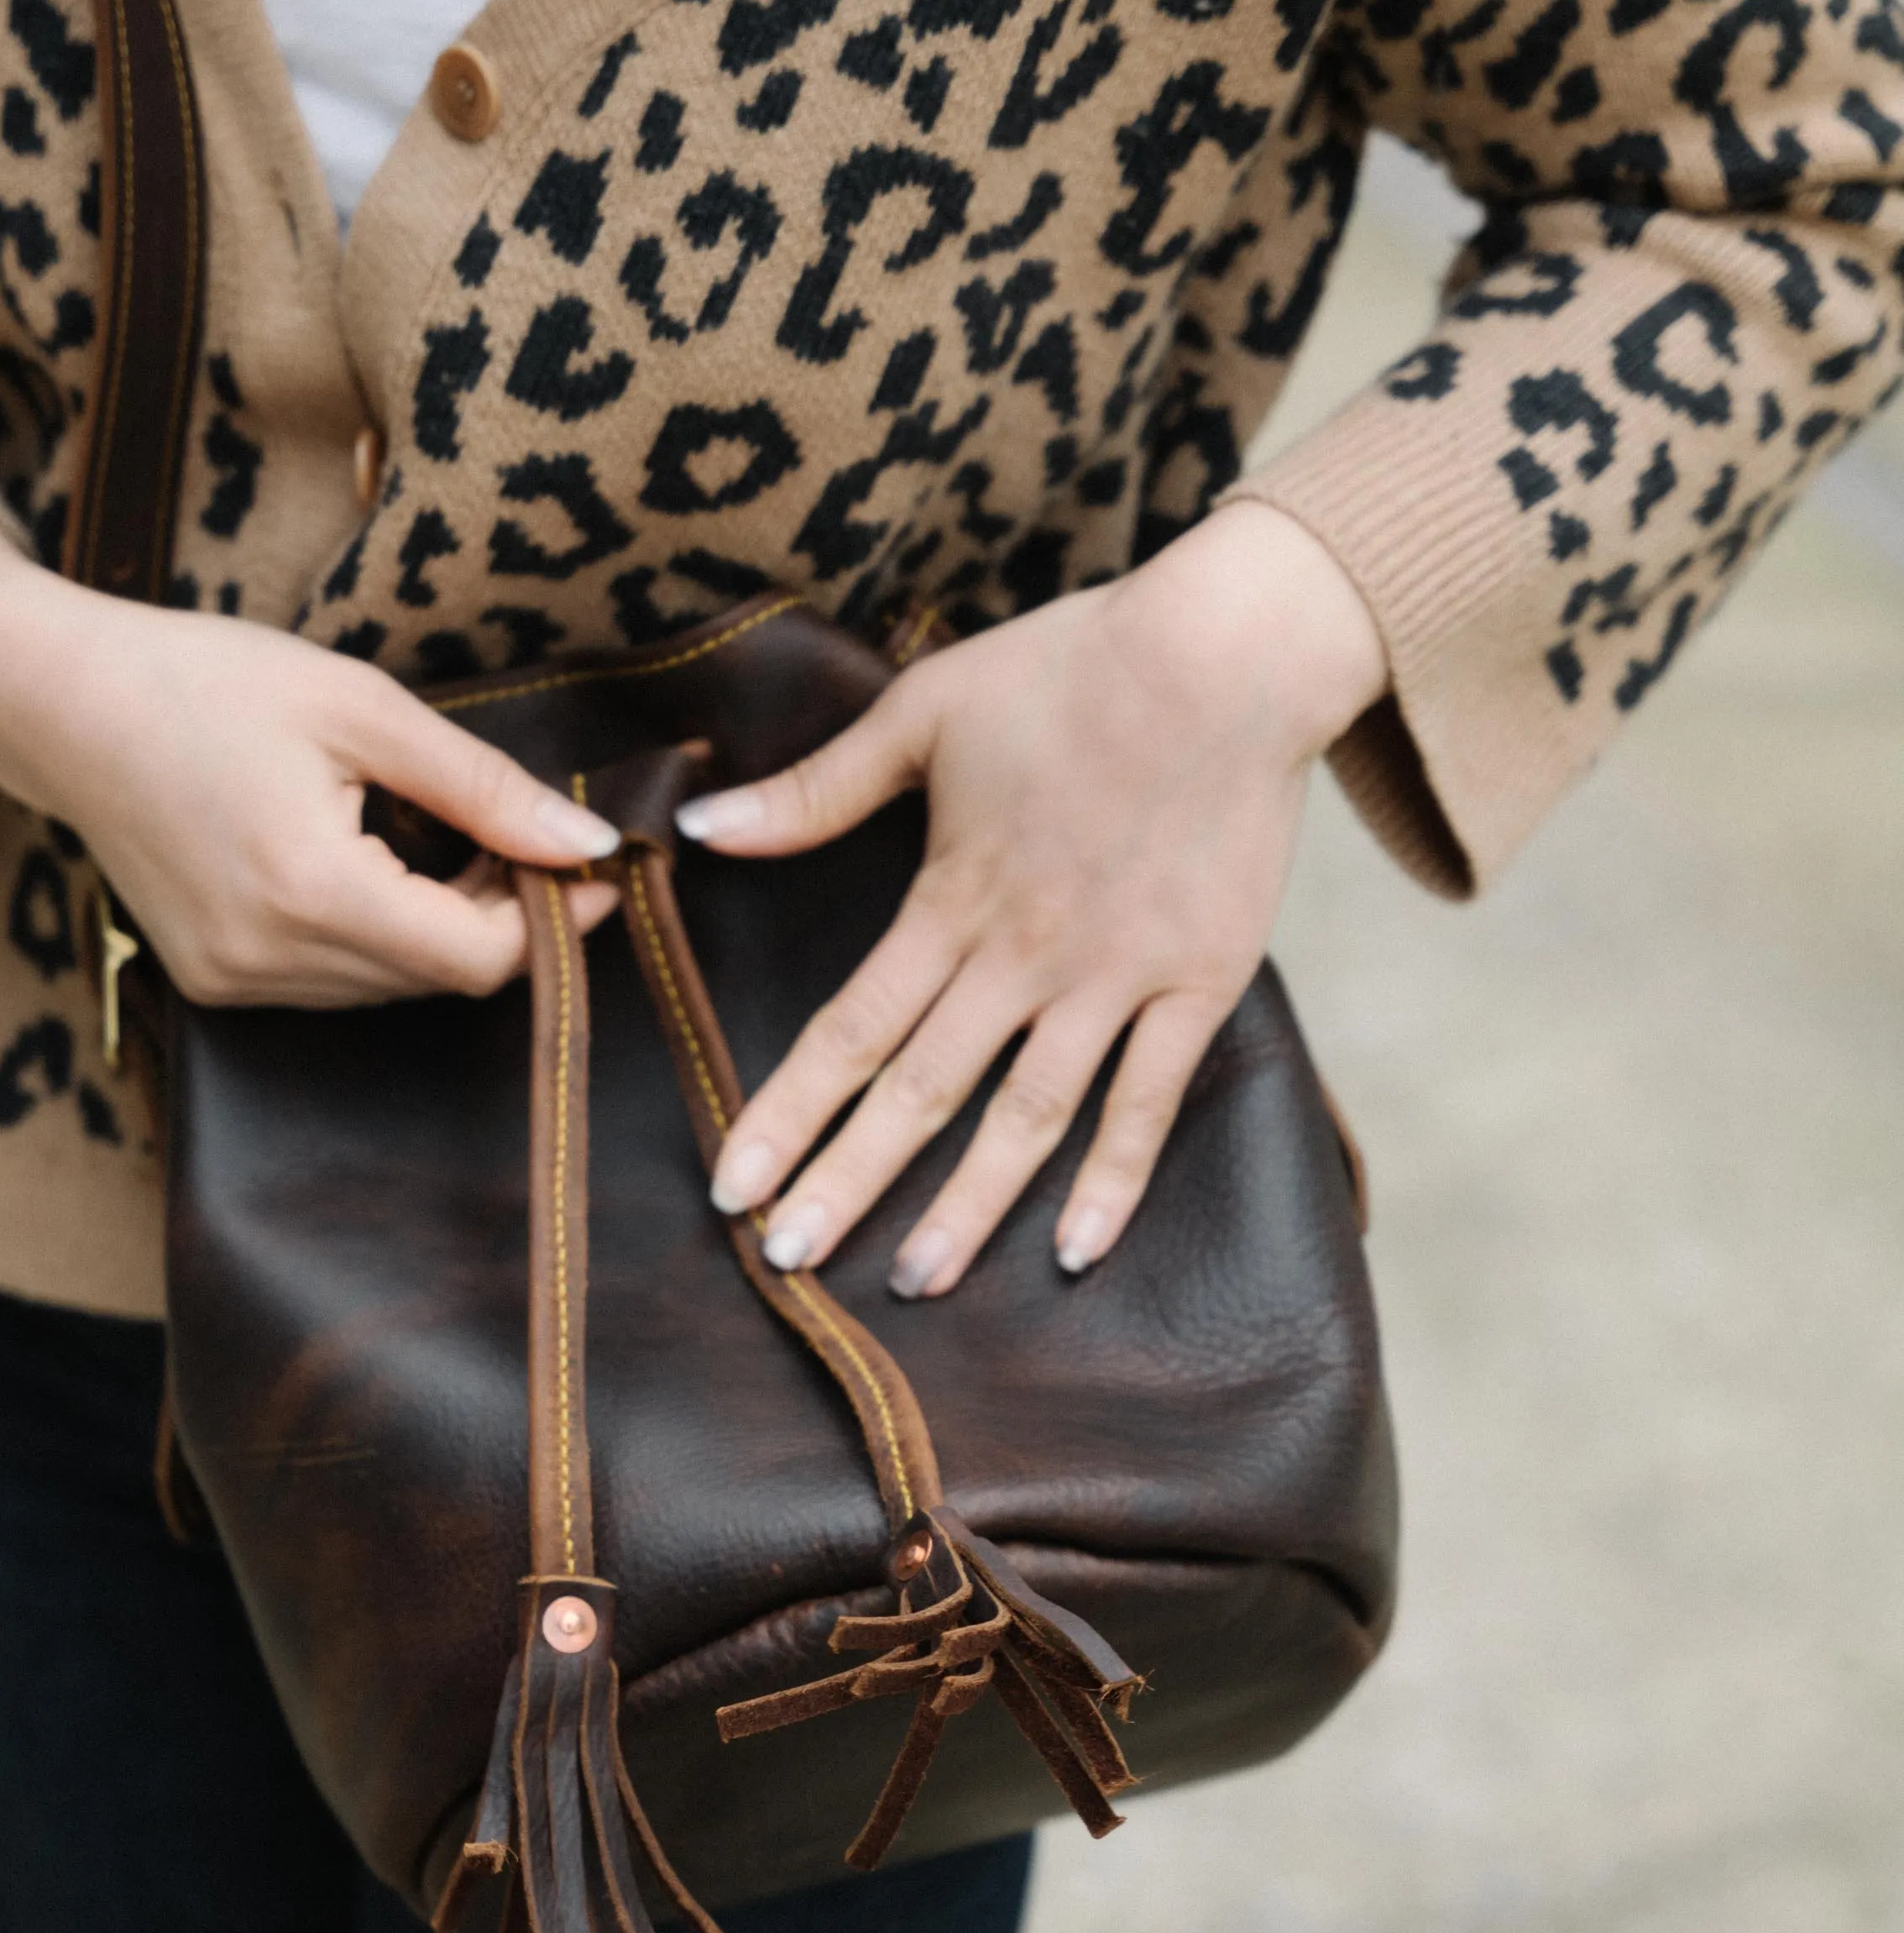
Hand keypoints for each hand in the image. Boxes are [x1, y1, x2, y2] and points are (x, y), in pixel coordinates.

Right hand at [0, 504, 618, 1005]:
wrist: (61, 703)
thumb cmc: (209, 681)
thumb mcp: (364, 709)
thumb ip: (484, 787)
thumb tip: (590, 846)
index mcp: (312, 891)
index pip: (477, 958)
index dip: (551, 922)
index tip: (593, 867)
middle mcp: (269, 960)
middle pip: (440, 977)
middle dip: (502, 919)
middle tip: (523, 837)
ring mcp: (234, 985)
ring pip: (392, 988)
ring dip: (442, 930)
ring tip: (449, 843)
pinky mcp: (213, 985)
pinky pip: (334, 984)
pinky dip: (378, 938)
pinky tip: (376, 867)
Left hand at [677, 502, 1387, 1294]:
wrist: (1229, 652)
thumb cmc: (1073, 667)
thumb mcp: (926, 709)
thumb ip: (816, 789)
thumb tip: (702, 830)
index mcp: (953, 898)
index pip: (851, 1030)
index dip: (786, 1113)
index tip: (732, 1187)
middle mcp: (1027, 956)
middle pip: (922, 1092)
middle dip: (848, 1183)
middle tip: (787, 1264)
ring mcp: (1117, 978)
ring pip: (1027, 1117)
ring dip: (967, 1207)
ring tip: (913, 1281)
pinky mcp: (1200, 982)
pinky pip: (1149, 1102)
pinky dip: (1112, 1181)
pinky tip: (1072, 1252)